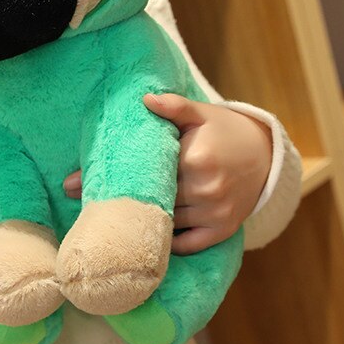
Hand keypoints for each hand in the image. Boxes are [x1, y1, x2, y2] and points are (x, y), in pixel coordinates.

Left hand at [63, 94, 271, 254]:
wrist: (267, 155)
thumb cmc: (225, 130)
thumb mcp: (200, 113)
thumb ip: (173, 106)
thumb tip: (144, 98)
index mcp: (196, 159)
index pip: (145, 173)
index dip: (112, 177)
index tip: (76, 183)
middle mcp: (206, 189)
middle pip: (150, 200)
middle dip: (117, 202)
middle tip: (80, 205)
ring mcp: (216, 213)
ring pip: (165, 223)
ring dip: (138, 223)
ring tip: (103, 223)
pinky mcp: (223, 230)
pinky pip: (186, 245)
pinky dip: (165, 244)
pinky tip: (142, 237)